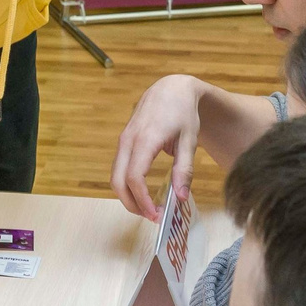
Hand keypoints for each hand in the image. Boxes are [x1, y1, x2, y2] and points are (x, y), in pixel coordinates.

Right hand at [111, 75, 205, 221]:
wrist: (171, 88)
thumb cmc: (183, 113)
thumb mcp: (189, 141)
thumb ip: (184, 170)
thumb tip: (180, 198)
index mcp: (145, 139)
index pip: (135, 177)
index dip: (143, 200)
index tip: (156, 215)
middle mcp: (128, 140)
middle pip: (118, 181)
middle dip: (132, 204)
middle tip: (152, 217)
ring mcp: (123, 140)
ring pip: (115, 176)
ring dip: (128, 196)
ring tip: (149, 208)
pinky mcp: (123, 142)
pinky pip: (119, 168)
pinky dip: (127, 185)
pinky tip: (143, 192)